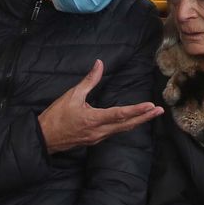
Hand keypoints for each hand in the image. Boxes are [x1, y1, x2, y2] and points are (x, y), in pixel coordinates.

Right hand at [37, 60, 162, 152]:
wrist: (43, 138)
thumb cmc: (56, 116)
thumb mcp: (71, 96)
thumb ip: (88, 81)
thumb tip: (99, 64)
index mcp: (93, 119)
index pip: (120, 114)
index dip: (136, 110)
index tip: (150, 106)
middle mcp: (99, 131)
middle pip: (126, 124)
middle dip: (144, 117)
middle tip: (159, 110)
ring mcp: (97, 138)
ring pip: (122, 130)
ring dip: (137, 121)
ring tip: (151, 114)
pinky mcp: (95, 140)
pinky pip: (114, 132)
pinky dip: (126, 125)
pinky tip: (132, 121)